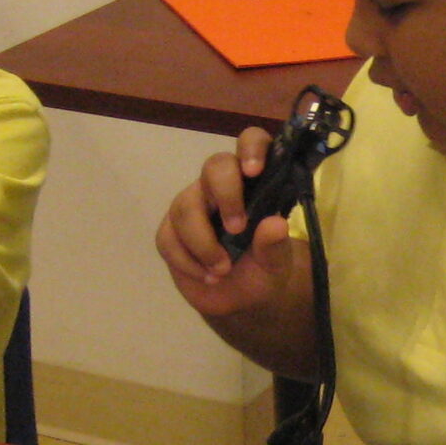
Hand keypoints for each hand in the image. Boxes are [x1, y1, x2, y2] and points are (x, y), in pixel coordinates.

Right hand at [154, 127, 299, 318]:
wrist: (240, 302)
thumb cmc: (262, 270)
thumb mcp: (276, 264)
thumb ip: (275, 245)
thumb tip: (275, 225)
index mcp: (253, 183)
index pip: (251, 143)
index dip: (251, 148)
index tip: (253, 171)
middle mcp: (220, 186)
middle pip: (214, 166)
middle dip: (225, 194)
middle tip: (238, 229)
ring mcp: (192, 205)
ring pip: (185, 206)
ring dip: (203, 242)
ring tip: (223, 270)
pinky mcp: (170, 231)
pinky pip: (169, 237)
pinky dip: (187, 261)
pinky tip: (207, 277)